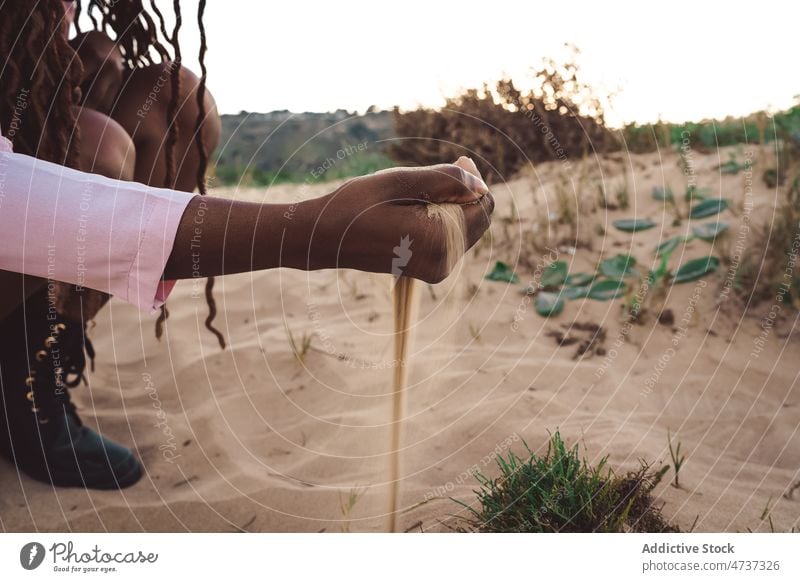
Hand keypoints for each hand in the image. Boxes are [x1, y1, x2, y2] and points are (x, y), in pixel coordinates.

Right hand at [306, 157, 494, 282]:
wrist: (325, 239)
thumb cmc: (356, 206)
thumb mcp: (400, 181)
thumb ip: (445, 180)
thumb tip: (480, 183)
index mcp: (439, 240)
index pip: (484, 206)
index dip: (474, 181)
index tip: (453, 165)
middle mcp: (444, 261)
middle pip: (479, 219)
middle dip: (464, 195)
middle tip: (430, 178)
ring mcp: (438, 270)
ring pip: (466, 228)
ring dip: (451, 207)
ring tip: (414, 198)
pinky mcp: (431, 270)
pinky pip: (452, 238)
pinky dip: (442, 220)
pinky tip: (414, 211)